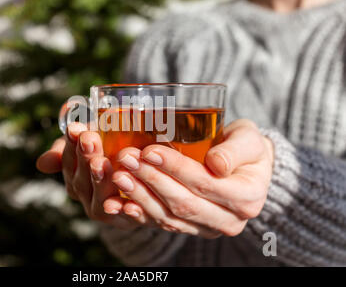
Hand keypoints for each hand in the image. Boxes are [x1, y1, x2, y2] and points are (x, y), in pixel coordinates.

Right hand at [36, 122, 149, 229]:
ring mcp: (104, 211)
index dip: (70, 145)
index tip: (75, 128)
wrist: (145, 171)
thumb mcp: (95, 137)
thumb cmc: (116, 147)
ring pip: (99, 201)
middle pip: (81, 181)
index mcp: (74, 176)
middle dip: (85, 158)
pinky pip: (126, 217)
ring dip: (100, 181)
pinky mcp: (128, 220)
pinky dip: (126, 210)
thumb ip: (72, 141)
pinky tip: (130, 203)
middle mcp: (86, 196)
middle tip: (89, 139)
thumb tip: (42, 161)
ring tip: (103, 163)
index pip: (68, 161)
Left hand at [104, 119, 273, 237]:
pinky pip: (163, 225)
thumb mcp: (249, 140)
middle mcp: (230, 221)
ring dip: (141, 197)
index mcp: (247, 198)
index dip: (176, 169)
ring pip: (170, 217)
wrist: (245, 167)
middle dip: (151, 181)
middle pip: (183, 203)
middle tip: (127, 160)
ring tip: (119, 176)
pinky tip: (120, 203)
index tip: (150, 151)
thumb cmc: (246, 148)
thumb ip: (235, 150)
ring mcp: (208, 228)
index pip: (205, 184)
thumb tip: (217, 164)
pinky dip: (140, 214)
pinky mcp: (191, 229)